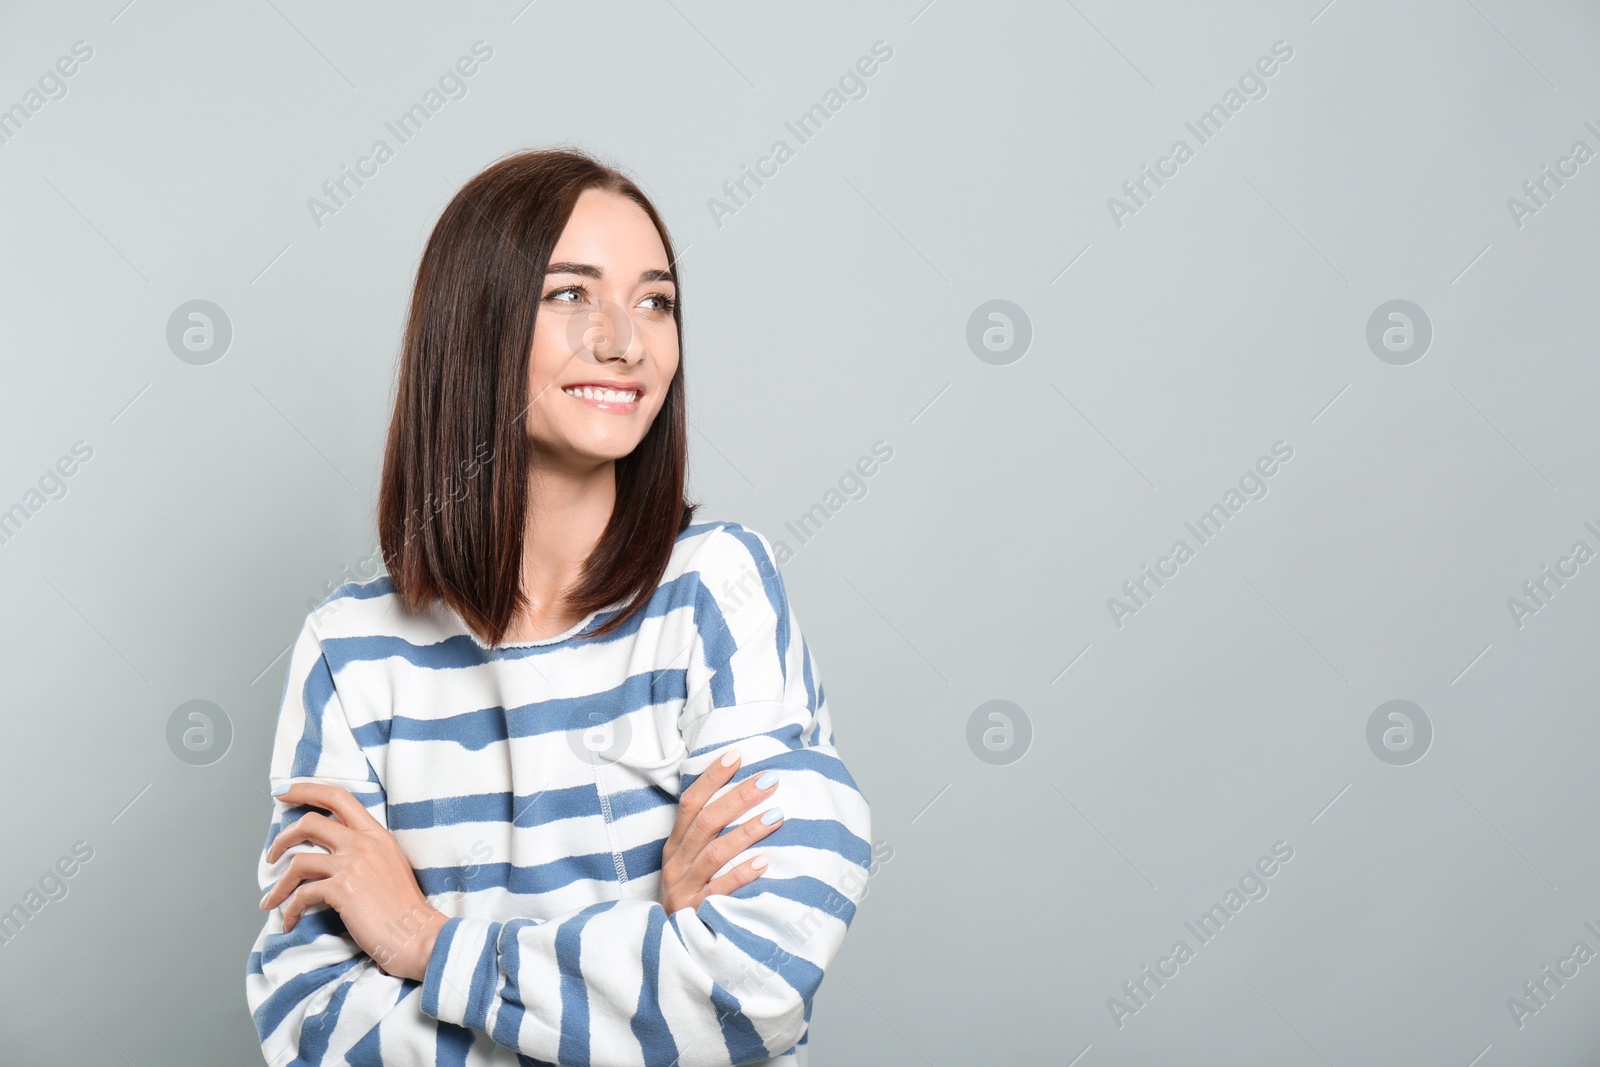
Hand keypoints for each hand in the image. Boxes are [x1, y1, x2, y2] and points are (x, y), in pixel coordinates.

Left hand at [260, 782, 445, 983]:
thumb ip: (365, 850)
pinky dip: (289, 909)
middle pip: (311, 822)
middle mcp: (364, 843)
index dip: (306, 790)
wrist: (418, 935)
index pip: (338, 797)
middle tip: (271, 854)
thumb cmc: (404, 907)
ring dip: (279, 883)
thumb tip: (331, 852)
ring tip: (272, 899)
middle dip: (282, 837)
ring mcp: (353, 865)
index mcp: (377, 834)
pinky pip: (302, 894)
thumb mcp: (390, 864)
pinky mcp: (343, 890)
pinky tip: (289, 921)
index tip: (283, 793)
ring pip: (299, 861)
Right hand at [659, 749, 783, 913]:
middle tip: (769, 780)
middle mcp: (677, 864)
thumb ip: (706, 836)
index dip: (710, 778)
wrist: (670, 948)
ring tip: (776, 816)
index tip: (735, 755)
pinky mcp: (697, 913)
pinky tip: (764, 862)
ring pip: (715, 853)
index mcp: (674, 847)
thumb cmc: (688, 897)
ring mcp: (685, 889)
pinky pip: (720, 891)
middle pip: (706, 822)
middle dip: (738, 798)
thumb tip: (740, 797)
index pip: (689, 804)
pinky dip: (741, 874)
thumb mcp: (687, 864)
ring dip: (746, 832)